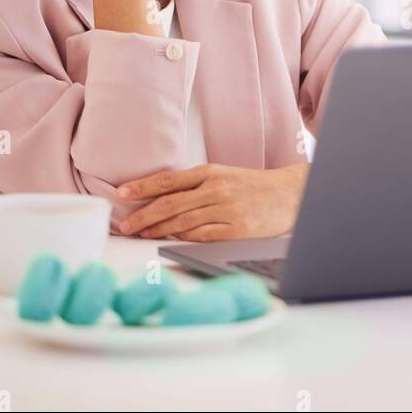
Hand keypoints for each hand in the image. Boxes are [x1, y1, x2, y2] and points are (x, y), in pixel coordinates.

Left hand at [115, 163, 309, 240]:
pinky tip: (170, 239)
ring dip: (158, 229)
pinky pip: (203, 236)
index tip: (121, 194)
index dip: (142, 187)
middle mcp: (216, 190)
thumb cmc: (254, 186)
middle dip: (143, 215)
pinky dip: (183, 238)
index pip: (168, 180)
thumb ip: (197, 184)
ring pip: (183, 221)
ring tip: (141, 234)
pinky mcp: (237, 231)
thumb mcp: (225, 175)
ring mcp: (226, 210)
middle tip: (124, 225)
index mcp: (211, 172)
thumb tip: (163, 197)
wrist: (290, 194)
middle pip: (170, 203)